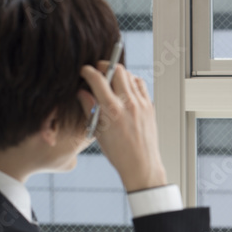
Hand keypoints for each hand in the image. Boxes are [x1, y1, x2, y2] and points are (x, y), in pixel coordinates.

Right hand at [78, 62, 167, 192]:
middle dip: (104, 67)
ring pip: (130, 75)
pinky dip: (132, 82)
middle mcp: (128, 103)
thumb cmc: (118, 152)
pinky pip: (141, 85)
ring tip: (111, 81)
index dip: (88, 71)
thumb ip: (89, 108)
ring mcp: (141, 104)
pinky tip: (125, 88)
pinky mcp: (150, 106)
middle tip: (98, 71)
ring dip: (118, 73)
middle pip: (117, 70)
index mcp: (111, 110)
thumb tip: (82, 92)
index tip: (84, 71)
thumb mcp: (97, 131)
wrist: (140, 164)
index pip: (97, 79)